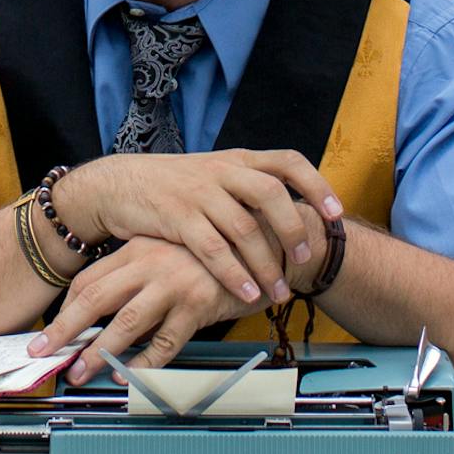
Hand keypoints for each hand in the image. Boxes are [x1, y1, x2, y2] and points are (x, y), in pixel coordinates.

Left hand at [30, 238, 252, 381]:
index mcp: (139, 247)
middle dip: (65, 329)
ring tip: (80, 372)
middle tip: (44, 352)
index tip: (52, 331)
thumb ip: (141, 275)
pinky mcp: (198, 304)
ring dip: (98, 352)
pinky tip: (129, 374)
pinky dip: (144, 362)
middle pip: (95, 298)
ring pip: (124, 323)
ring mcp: (174, 282)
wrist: (266, 242)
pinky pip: (164, 341)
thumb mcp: (170, 252)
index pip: (89, 279)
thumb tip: (108, 315)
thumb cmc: (216, 252)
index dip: (66, 309)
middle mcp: (151, 261)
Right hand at [60, 150, 343, 307]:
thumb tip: (290, 213)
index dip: (316, 185)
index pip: (287, 161)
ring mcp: (198, 193)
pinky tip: (245, 294)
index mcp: (237, 159)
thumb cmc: (173, 186)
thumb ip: (247, 188)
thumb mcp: (214, 175)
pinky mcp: (176, 217)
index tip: (335, 214)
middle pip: (270, 193)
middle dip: (292, 228)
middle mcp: (221, 170)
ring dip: (265, 263)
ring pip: (243, 227)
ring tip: (278, 291)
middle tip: (304, 258)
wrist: (118, 184)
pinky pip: (212, 248)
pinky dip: (232, 273)